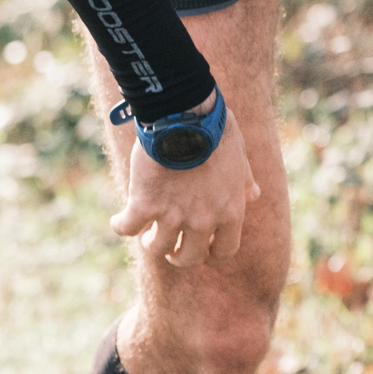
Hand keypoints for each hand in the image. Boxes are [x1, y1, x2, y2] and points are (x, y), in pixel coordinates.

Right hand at [109, 104, 260, 267]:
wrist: (185, 115)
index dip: (211, 253)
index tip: (202, 248)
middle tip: (171, 247)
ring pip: (157, 248)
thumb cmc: (215, 131)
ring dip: (151, 243)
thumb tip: (254, 194)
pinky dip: (121, 226)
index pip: (224, 251)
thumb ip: (244, 180)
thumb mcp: (239, 156)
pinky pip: (128, 228)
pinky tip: (119, 220)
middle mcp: (203, 220)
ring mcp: (173, 215)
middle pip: (189, 257)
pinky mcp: (145, 205)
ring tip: (146, 234)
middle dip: (179, 255)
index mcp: (230, 211)